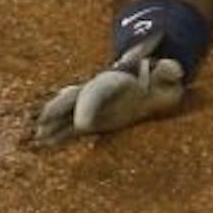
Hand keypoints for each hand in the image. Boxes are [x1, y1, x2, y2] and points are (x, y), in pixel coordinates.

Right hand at [34, 31, 186, 147]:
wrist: (150, 82)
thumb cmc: (161, 81)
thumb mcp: (169, 75)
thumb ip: (170, 71)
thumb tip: (175, 70)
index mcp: (118, 79)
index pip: (98, 90)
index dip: (88, 105)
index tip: (83, 124)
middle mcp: (99, 88)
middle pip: (75, 97)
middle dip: (59, 109)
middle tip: (44, 123)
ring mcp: (92, 103)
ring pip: (67, 110)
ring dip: (52, 122)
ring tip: (37, 135)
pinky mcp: (90, 118)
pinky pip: (70, 125)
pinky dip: (58, 133)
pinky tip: (44, 143)